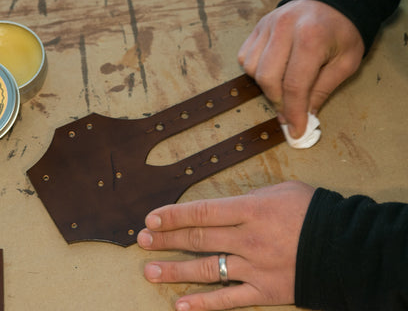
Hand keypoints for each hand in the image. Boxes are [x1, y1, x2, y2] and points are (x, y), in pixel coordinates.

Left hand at [137, 181, 314, 310]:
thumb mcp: (281, 191)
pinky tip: (181, 306)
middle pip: (198, 240)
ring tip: (150, 271)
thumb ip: (249, 198)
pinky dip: (204, 304)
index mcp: (250, 210)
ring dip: (175, 271)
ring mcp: (254, 267)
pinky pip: (229, 300)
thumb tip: (224, 207)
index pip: (202, 212)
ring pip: (207, 269)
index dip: (173, 215)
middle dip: (166, 239)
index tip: (151, 218)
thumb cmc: (313, 211)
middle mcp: (247, 239)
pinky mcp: (264, 291)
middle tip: (142, 240)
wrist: (347, 247)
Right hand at [238, 0, 363, 137]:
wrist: (332, 2)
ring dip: (267, 86)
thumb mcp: (345, 62)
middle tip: (290, 110)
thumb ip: (322, 90)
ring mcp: (268, 26)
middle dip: (278, 102)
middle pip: (268, 79)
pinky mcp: (258, 28)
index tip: (295, 130)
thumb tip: (304, 117)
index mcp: (312, 37)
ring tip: (284, 85)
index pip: (294, 85)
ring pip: (253, 70)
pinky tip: (273, 70)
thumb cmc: (341, 31)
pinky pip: (246, 58)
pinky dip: (256, 72)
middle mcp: (285, 28)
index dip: (294, 112)